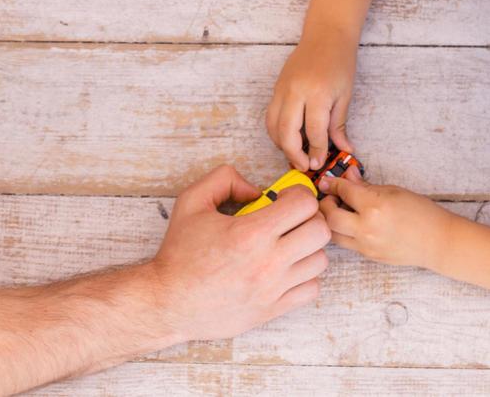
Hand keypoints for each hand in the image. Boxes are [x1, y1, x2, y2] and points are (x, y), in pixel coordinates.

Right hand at [147, 164, 329, 340]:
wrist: (169, 301)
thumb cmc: (179, 253)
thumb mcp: (192, 201)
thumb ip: (224, 179)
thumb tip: (256, 189)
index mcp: (250, 233)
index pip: (305, 204)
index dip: (298, 194)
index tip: (283, 198)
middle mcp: (268, 262)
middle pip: (320, 231)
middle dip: (309, 217)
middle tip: (290, 218)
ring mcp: (273, 289)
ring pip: (320, 260)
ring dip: (308, 247)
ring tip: (288, 244)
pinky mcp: (272, 309)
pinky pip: (311, 289)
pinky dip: (305, 276)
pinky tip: (286, 268)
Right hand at [265, 34, 356, 171]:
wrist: (326, 35)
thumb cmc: (340, 63)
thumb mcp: (345, 95)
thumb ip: (339, 125)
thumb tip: (343, 149)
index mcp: (318, 94)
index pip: (313, 132)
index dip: (316, 151)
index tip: (319, 163)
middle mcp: (296, 92)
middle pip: (287, 132)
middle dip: (293, 154)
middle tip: (303, 166)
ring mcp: (282, 89)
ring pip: (273, 125)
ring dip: (281, 144)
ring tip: (295, 154)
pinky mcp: (276, 87)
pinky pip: (270, 115)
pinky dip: (276, 130)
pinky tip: (288, 138)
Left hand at [318, 171, 453, 269]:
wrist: (437, 241)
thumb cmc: (421, 212)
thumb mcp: (393, 191)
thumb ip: (366, 186)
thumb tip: (349, 176)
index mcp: (374, 206)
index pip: (343, 191)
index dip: (333, 183)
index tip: (328, 181)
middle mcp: (367, 227)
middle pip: (329, 217)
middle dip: (325, 205)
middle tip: (331, 198)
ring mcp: (366, 245)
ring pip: (333, 234)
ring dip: (331, 221)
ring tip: (340, 211)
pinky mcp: (369, 256)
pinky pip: (347, 244)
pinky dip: (343, 232)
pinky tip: (352, 224)